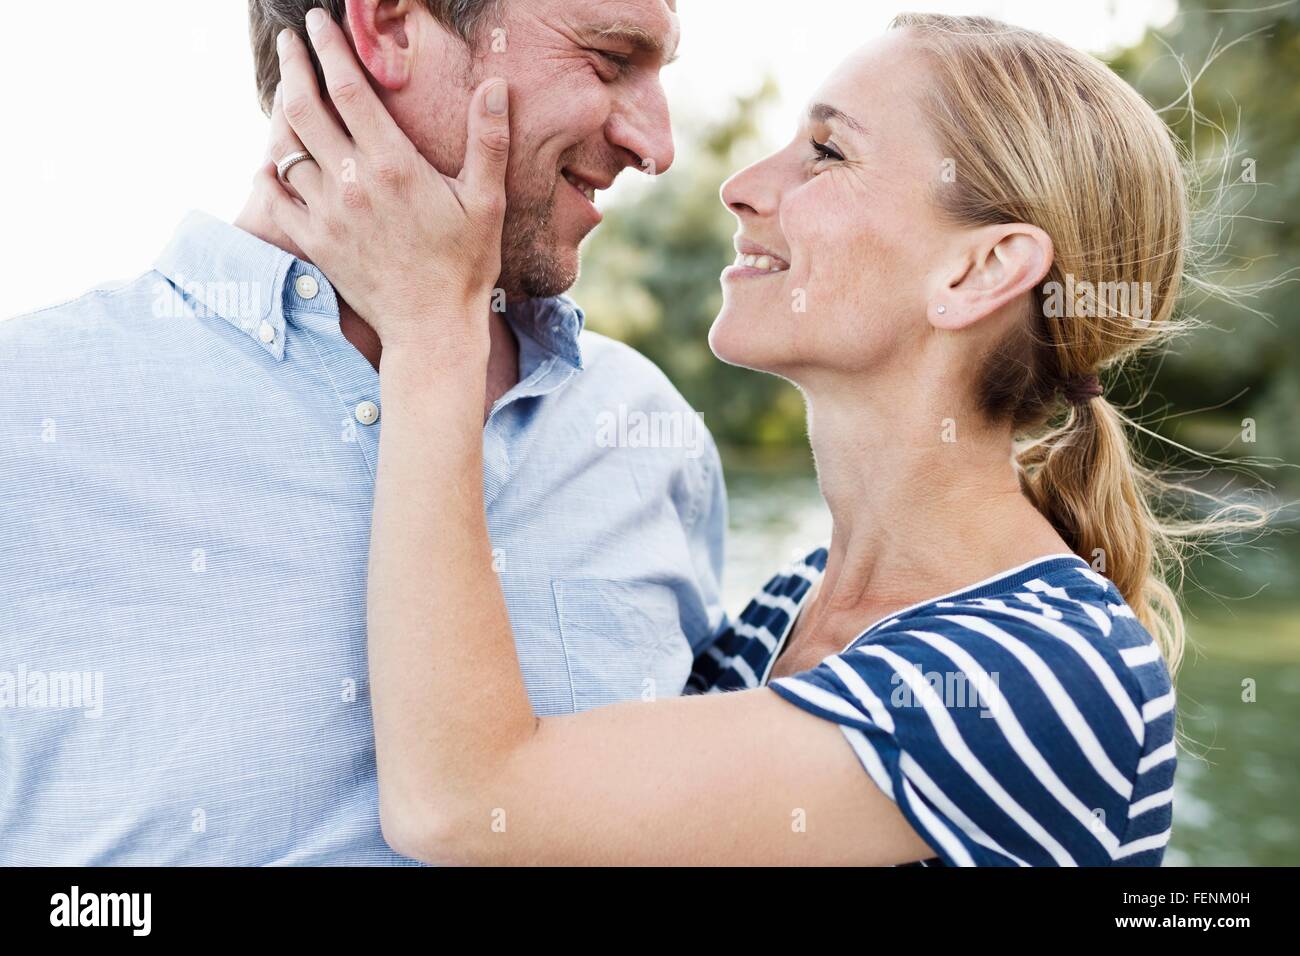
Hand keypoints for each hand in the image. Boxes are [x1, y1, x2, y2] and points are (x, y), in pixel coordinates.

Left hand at [255, 11, 508, 359]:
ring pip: (286, 148)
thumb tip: (497, 87)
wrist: (431, 328)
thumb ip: (488, 141)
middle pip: (304, 107)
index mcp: (392, 164)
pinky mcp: (314, 242)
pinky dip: (271, 172)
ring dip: (283, 114)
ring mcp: (327, 213)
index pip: (348, 88)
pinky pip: (276, 196)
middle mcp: (351, 182)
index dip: (329, 48)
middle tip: (288, 42)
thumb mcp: (487, 201)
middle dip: (293, 65)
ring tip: (287, 93)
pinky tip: (274, 160)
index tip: (318, 23)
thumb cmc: (465, 265)